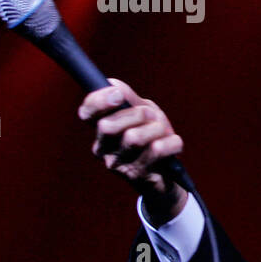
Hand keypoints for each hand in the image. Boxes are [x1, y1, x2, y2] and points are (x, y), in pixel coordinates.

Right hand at [78, 78, 188, 224]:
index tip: (118, 94)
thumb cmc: (153, 139)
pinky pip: (157, 150)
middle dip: (136, 114)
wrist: (170, 175)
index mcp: (101, 130)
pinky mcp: (138, 177)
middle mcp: (103, 149)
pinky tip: (173, 145)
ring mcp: (119, 165)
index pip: (86, 113)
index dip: (98, 101)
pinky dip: (172, 142)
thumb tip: (113, 84)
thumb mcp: (143, 114)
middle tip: (151, 117)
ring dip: (156, 129)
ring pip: (133, 138)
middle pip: (107, 126)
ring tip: (163, 133)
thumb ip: (130, 98)